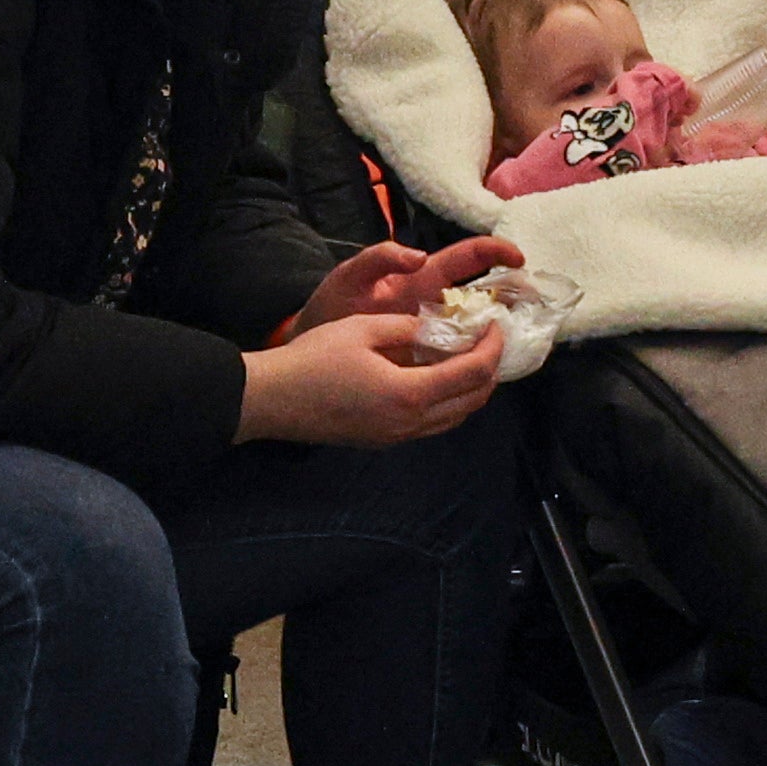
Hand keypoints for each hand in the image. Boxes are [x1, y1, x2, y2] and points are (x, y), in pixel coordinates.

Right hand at [241, 307, 509, 447]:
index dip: (491, 347)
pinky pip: (432, 424)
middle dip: (489, 370)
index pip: (472, 373)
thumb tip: (436, 328)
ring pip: (454, 418)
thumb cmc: (313, 360)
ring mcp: (396, 437)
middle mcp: (409, 422)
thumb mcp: (363, 329)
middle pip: (472, 401)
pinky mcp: (383, 440)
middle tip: (488, 341)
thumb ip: (407, 328)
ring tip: (468, 357)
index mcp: (409, 393)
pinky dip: (448, 402)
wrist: (272, 401)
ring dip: (470, 389)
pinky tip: (436, 377)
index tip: (494, 325)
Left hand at [281, 232, 523, 342]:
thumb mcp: (348, 277)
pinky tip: (491, 371)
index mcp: (419, 279)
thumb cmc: (329, 308)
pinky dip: (477, 362)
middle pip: (482, 293)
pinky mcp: (425, 361)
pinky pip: (459, 360)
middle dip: (512, 291)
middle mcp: (432, 304)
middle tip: (539, 300)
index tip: (517, 258)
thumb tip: (417, 255)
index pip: (464, 258)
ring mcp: (431, 334)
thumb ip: (378, 259)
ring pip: (475, 330)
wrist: (310, 352)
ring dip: (500, 331)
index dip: (493, 252)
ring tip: (526, 335)